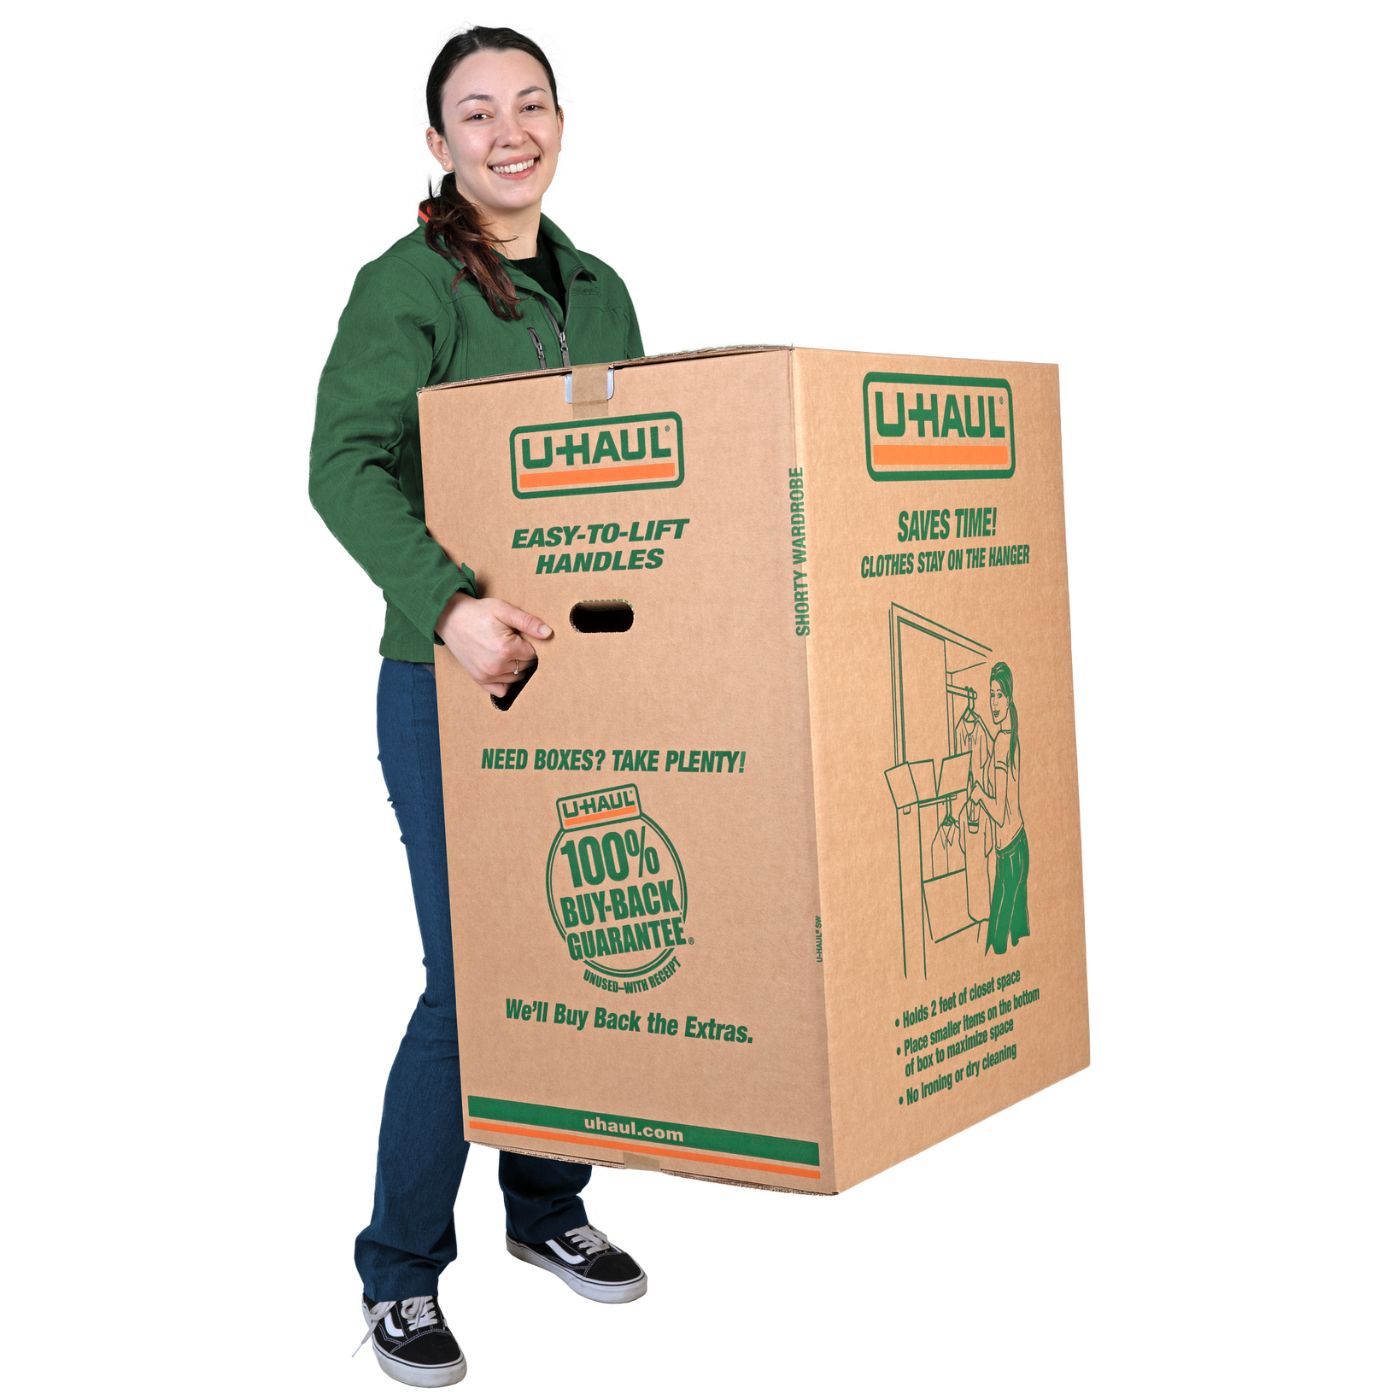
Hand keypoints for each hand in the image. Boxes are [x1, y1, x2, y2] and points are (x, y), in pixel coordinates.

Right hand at [436, 593, 551, 697]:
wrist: (451, 618)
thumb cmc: (478, 613)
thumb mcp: (504, 610)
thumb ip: (528, 622)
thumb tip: (548, 633)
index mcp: (506, 649)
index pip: (533, 654)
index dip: (527, 643)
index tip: (516, 634)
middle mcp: (497, 666)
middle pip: (526, 666)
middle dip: (522, 655)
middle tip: (509, 640)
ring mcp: (487, 675)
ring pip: (516, 677)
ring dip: (515, 666)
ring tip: (503, 650)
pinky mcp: (480, 679)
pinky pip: (501, 690)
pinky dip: (505, 682)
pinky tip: (502, 668)